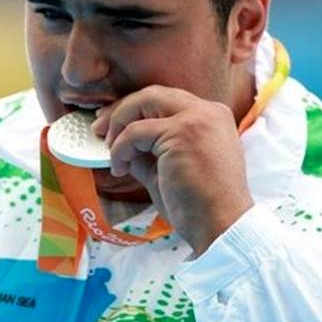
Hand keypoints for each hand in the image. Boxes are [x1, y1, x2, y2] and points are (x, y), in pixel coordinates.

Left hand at [93, 86, 253, 254]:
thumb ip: (148, 152)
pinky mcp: (183, 133)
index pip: (165, 100)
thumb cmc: (199, 206)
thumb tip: (120, 145)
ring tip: (109, 150)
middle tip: (99, 129)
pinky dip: (120, 148)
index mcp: (211, 117)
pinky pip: (136, 131)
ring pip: (143, 102)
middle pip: (153, 94)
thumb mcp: (168, 169)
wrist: (221, 226)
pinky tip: (120, 168)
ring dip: (118, 124)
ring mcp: (197, 119)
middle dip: (121, 109)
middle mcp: (208, 111)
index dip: (135, 109)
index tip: (113, 123)